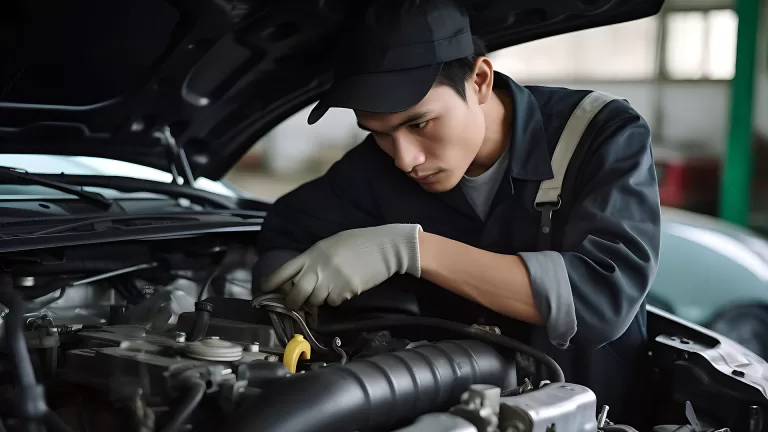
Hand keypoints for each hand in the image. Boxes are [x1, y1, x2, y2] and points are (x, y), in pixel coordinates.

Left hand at [262, 224, 421, 308]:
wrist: (386, 246)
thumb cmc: (360, 242)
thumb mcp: (332, 245)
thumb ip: (316, 259)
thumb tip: (304, 276)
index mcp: (313, 253)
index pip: (285, 270)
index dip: (272, 282)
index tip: (265, 289)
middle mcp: (318, 268)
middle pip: (296, 293)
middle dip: (293, 302)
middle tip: (294, 305)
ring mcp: (332, 280)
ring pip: (315, 300)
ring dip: (318, 300)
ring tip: (329, 289)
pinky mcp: (345, 291)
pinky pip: (333, 302)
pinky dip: (336, 299)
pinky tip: (345, 288)